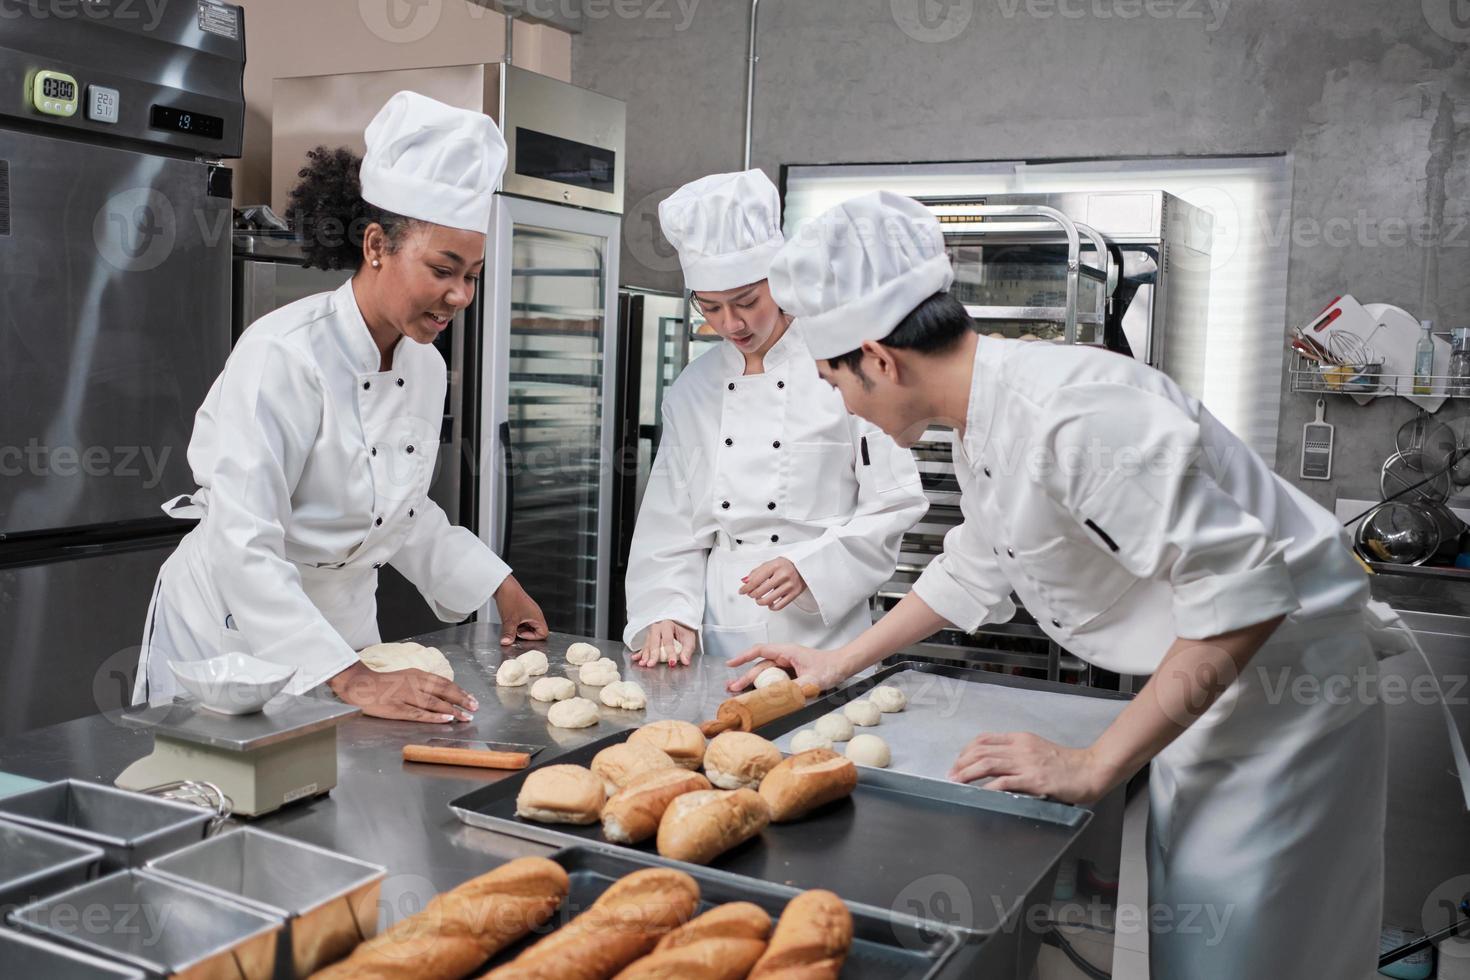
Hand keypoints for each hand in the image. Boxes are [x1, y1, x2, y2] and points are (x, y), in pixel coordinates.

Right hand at [328, 661, 477, 723]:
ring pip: (434, 702)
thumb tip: (443, 693)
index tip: (472, 699)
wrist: (360, 684)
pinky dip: (434, 716)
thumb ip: (423, 683)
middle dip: (461, 700)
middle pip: (443, 691)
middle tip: (475, 708)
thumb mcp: (406, 676)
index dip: (460, 691)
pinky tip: (446, 719)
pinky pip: (418, 713)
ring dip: (452, 710)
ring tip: (465, 717)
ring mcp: (405, 696)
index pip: (444, 682)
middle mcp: (414, 683)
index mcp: (417, 674)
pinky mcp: (397, 708)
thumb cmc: (383, 683)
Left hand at [495, 576, 548, 646]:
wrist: (502, 584)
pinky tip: (509, 621)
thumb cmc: (510, 597)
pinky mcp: (522, 609)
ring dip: (519, 628)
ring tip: (511, 625)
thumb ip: (509, 633)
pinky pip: (522, 621)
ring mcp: (528, 611)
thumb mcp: (509, 620)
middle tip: (515, 631)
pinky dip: (516, 623)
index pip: (543, 633)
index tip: (520, 633)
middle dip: (525, 633)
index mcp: (537, 616)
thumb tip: (506, 643)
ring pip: (528, 626)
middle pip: (536, 631)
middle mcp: (535, 614)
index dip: (532, 637)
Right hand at [634, 620, 696, 667]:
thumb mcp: (689, 638)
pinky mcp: (649, 638)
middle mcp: (657, 627)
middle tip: (651, 664)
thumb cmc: (684, 630)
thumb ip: (687, 650)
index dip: (670, 652)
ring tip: (643, 664)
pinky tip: (635, 658)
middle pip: (654, 642)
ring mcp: (651, 632)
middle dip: (653, 654)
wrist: (679, 622)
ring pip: (647, 644)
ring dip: (645, 655)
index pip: (668, 640)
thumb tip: (685, 661)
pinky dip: (639, 653)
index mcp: (668, 625)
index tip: (672, 663)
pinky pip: (643, 646)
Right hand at [725, 643, 856, 693]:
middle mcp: (784, 657)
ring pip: (765, 674)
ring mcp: (787, 665)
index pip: (760, 651)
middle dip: (745, 676)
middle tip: (732, 688)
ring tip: (738, 691)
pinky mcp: (790, 673)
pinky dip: (764, 686)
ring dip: (752, 682)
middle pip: (760, 666)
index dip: (744, 657)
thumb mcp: (812, 680)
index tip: (731, 663)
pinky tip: (757, 694)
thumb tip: (778, 697)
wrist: (842, 666)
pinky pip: (774, 679)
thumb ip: (795, 688)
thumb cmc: (830, 667)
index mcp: (787, 652)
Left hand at [738, 558, 807, 611]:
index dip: (746, 588)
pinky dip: (771, 607)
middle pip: (760, 591)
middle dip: (752, 594)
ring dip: (760, 601)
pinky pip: (779, 606)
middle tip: (751, 594)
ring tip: (759, 599)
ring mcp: (789, 585)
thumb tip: (744, 582)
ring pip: (768, 600)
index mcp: (775, 566)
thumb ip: (756, 572)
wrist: (803, 566)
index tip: (742, 591)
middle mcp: (783, 575)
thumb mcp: (769, 564)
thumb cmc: (784, 566)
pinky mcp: (794, 593)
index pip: (755, 580)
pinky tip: (770, 603)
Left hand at [948, 733, 1116, 804]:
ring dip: (968, 773)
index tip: (959, 761)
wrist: (1090, 770)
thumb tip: (995, 763)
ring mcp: (1027, 764)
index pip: (985, 739)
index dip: (967, 750)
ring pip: (988, 764)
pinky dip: (988, 787)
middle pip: (981, 751)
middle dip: (962, 762)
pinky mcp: (1034, 780)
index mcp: (1020, 739)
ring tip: (957, 781)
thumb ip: (1017, 753)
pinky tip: (980, 793)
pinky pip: (1005, 782)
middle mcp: (1020, 748)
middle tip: (952, 774)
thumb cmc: (1066, 764)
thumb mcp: (1037, 749)